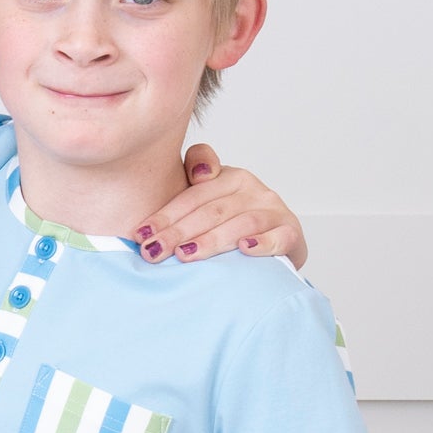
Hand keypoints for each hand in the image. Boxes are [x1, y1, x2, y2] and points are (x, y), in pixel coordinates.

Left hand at [135, 144, 307, 268]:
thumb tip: (183, 189)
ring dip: (211, 240)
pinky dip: (263, 243)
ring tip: (185, 255)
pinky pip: (280, 237)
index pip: (194, 195)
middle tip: (153, 251)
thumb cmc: (231, 222)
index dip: (166, 214)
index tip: (141, 233)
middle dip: (178, 232)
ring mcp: (273, 210)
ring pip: (241, 223)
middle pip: (212, 210)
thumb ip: (188, 188)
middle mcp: (253, 189)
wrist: (275, 241)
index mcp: (230, 177)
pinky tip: (244, 249)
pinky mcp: (290, 232)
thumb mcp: (207, 202)